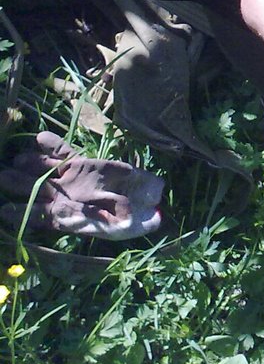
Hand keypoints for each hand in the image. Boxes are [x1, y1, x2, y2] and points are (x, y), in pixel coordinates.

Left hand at [0, 131, 163, 239]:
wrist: (148, 203)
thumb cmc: (128, 221)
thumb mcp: (108, 225)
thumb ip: (86, 217)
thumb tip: (61, 211)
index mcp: (65, 217)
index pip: (36, 214)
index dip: (19, 212)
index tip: (4, 209)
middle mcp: (63, 197)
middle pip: (34, 188)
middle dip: (17, 183)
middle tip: (2, 176)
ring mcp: (72, 179)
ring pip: (45, 170)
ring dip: (31, 163)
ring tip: (19, 159)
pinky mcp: (84, 164)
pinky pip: (65, 154)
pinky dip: (53, 146)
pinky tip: (40, 138)